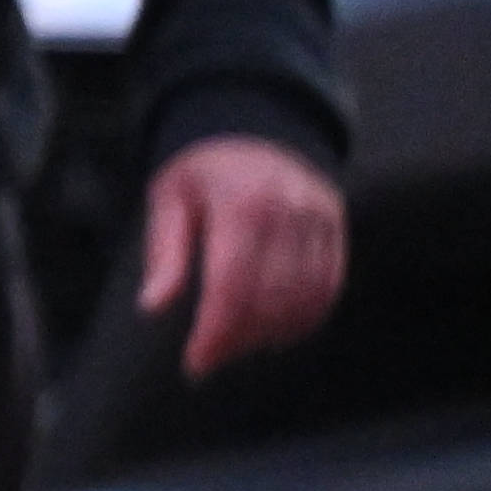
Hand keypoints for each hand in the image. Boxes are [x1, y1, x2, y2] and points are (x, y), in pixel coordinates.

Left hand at [132, 138, 348, 376]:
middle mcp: (289, 214)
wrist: (258, 127)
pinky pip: (328, 287)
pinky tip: (276, 332)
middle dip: (239, 339)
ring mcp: (319, 223)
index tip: (197, 362)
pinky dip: (305, 318)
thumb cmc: (204, 168)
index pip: (233, 286)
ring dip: (271, 334)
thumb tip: (154, 306)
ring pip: (304, 299)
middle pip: (270, 299)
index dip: (217, 332)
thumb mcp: (170, 198)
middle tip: (211, 357)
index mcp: (242, 205)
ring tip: (238, 347)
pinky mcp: (336, 231)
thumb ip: (166, 253)